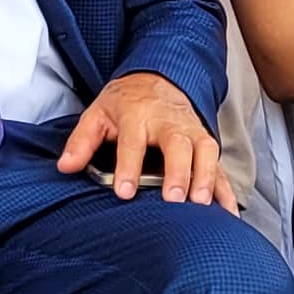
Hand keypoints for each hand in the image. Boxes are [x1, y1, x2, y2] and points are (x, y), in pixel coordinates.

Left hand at [54, 71, 231, 205]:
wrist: (159, 79)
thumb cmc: (126, 103)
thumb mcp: (98, 114)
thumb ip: (82, 141)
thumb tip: (66, 166)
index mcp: (138, 115)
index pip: (133, 142)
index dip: (129, 167)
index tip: (124, 192)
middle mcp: (170, 123)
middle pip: (178, 146)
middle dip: (178, 172)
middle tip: (174, 199)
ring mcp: (192, 133)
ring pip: (205, 153)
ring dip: (206, 179)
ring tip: (202, 207)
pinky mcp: (206, 146)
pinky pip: (220, 167)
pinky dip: (226, 190)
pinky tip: (228, 214)